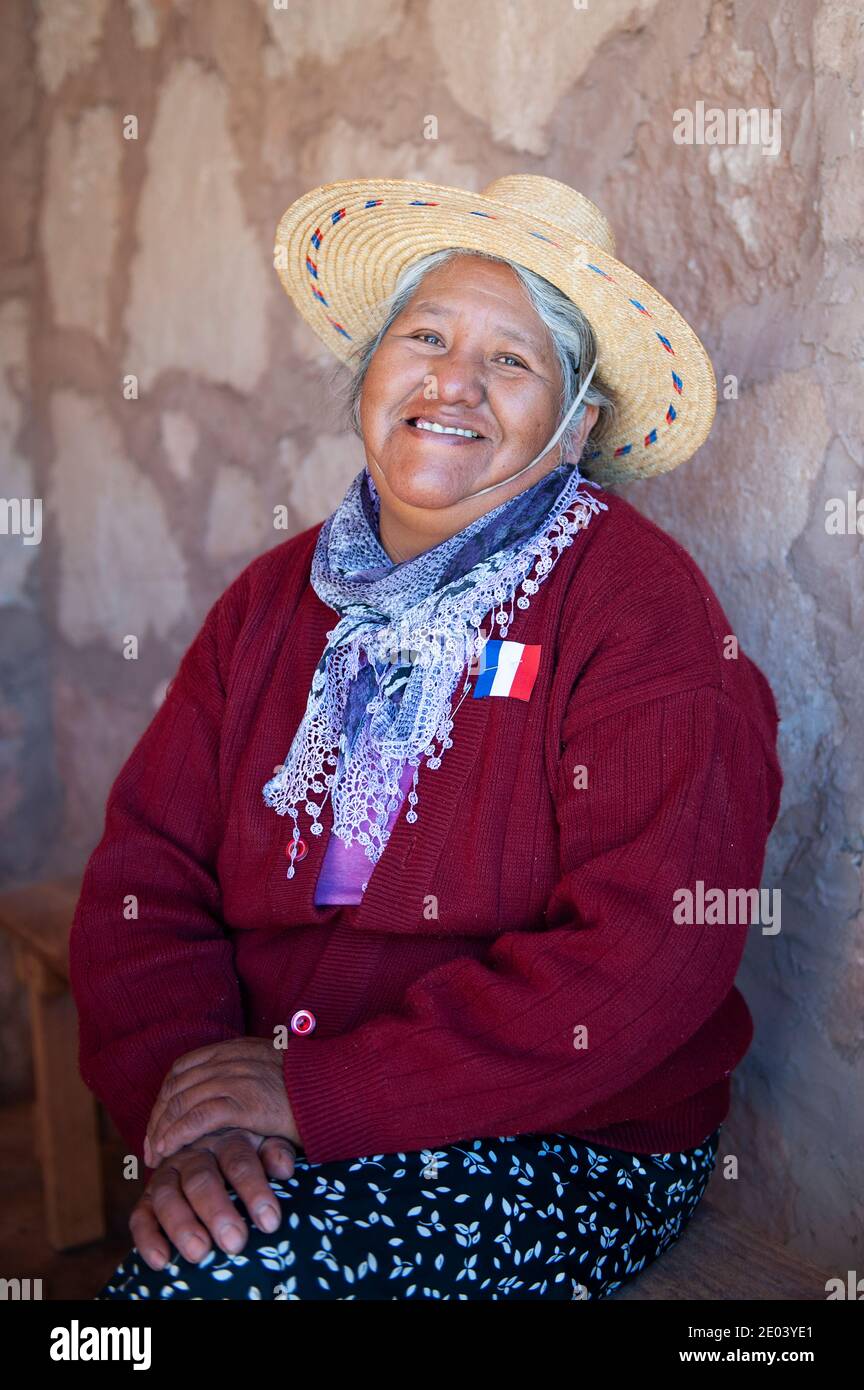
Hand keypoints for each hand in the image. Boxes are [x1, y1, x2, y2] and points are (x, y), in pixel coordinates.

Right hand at [131, 1128, 296, 1271]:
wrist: (204, 1141)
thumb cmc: (245, 1152)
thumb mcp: (263, 1145)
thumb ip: (275, 1153)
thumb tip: (286, 1168)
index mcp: (227, 1140)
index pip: (240, 1162)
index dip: (254, 1191)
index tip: (270, 1221)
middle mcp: (193, 1154)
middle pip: (202, 1179)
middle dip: (217, 1212)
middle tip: (234, 1242)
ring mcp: (167, 1174)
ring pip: (168, 1195)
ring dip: (182, 1225)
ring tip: (199, 1254)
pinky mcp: (146, 1197)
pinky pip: (140, 1216)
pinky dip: (148, 1239)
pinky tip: (161, 1261)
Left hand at [144, 1037, 299, 1166]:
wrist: (341, 1087)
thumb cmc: (312, 1088)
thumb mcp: (272, 1071)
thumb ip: (247, 1077)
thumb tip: (228, 1100)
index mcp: (236, 1049)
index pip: (184, 1069)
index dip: (166, 1096)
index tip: (159, 1122)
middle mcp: (232, 1059)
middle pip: (178, 1085)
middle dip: (159, 1116)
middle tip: (151, 1145)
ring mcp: (238, 1078)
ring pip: (184, 1101)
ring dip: (163, 1129)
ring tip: (156, 1154)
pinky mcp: (247, 1101)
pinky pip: (200, 1116)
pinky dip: (179, 1133)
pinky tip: (170, 1149)